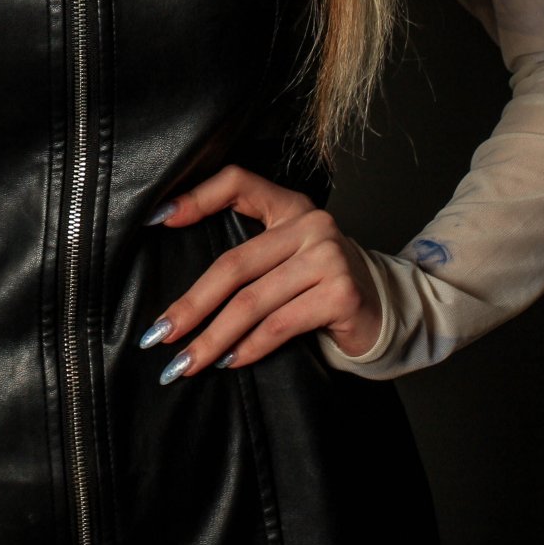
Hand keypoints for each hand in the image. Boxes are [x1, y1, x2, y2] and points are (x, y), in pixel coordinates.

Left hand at [138, 163, 382, 380]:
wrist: (386, 312)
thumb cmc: (322, 288)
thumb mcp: (288, 259)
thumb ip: (250, 258)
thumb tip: (181, 298)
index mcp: (290, 206)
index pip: (238, 182)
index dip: (197, 197)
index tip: (158, 219)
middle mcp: (310, 224)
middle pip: (234, 264)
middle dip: (191, 304)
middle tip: (159, 335)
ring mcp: (328, 257)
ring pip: (252, 302)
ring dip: (213, 338)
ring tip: (186, 362)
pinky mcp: (340, 293)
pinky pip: (280, 325)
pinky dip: (249, 348)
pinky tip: (229, 362)